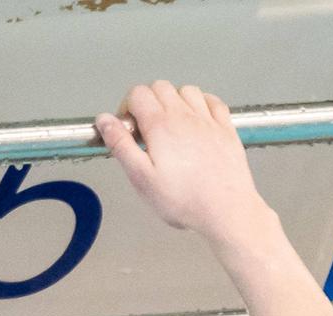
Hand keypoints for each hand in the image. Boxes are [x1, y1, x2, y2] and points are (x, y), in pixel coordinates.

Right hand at [96, 82, 269, 248]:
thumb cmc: (187, 201)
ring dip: (175, 100)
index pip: (137, 94)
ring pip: (186, 90)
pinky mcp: (227, 131)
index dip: (128, 107)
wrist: (227, 211)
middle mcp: (185, 117)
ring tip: (171, 123)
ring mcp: (208, 121)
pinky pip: (214, 102)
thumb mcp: (142, 178)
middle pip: (160, 87)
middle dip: (148, 102)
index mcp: (161, 125)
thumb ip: (121, 145)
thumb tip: (105, 122)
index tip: (129, 127)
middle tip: (147, 128)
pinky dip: (202, 103)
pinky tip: (198, 117)